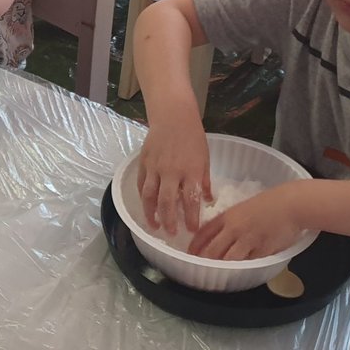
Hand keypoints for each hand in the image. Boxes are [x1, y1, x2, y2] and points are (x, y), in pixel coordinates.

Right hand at [136, 118, 210, 236]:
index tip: (191, 230)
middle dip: (169, 220)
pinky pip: (141, 184)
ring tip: (154, 225)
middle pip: (168, 202)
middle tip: (171, 232)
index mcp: (190, 171)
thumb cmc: (193, 137)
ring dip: (151, 213)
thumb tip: (208, 200)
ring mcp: (155, 168)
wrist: (173, 117)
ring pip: (150, 196)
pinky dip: (143, 198)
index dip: (191, 218)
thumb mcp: (204, 159)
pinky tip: (146, 206)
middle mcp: (172, 172)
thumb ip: (204, 181)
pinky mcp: (144, 163)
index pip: (191, 200)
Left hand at [187, 182, 305, 260]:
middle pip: (212, 249)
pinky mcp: (262, 250)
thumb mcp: (244, 207)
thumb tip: (222, 233)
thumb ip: (231, 220)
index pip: (204, 232)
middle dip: (204, 260)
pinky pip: (248, 263)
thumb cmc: (270, 203)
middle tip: (200, 267)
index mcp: (228, 216)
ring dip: (221, 267)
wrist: (291, 205)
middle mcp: (235, 229)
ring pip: (228, 259)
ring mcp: (248, 240)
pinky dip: (243, 268)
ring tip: (216, 273)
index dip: (195, 244)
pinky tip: (239, 271)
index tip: (191, 252)